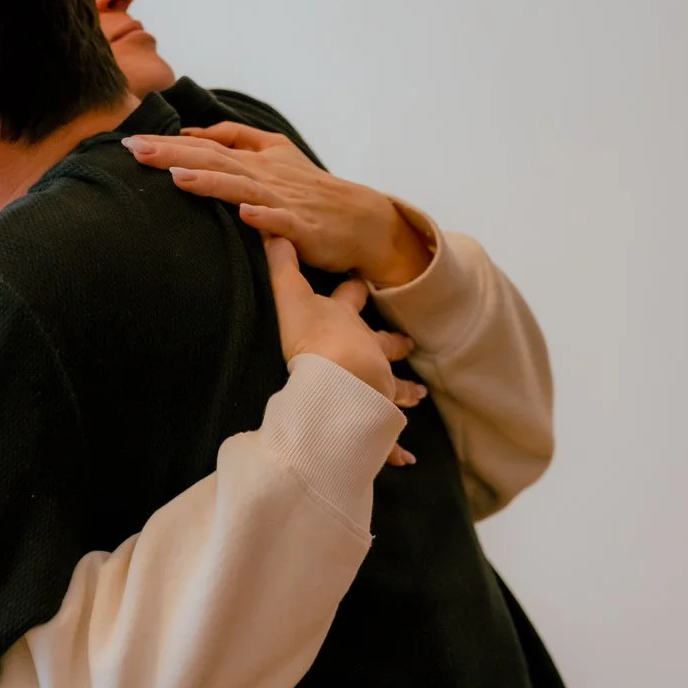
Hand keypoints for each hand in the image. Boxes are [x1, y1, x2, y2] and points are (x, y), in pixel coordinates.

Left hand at [124, 123, 434, 288]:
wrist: (360, 218)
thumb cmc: (312, 187)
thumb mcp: (276, 152)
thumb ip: (236, 138)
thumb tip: (192, 133)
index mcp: (254, 160)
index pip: (204, 146)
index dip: (168, 143)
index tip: (130, 142)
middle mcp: (264, 176)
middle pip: (214, 160)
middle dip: (173, 154)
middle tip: (135, 150)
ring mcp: (283, 201)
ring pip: (242, 187)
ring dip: (210, 181)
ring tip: (178, 177)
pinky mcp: (302, 227)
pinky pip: (281, 222)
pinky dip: (263, 218)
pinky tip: (244, 215)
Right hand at [265, 237, 424, 466]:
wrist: (335, 373)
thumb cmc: (310, 335)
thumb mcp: (288, 295)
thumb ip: (279, 264)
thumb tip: (270, 228)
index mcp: (343, 321)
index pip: (350, 298)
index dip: (354, 289)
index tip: (363, 280)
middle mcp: (364, 349)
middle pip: (383, 343)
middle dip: (394, 343)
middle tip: (408, 344)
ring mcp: (371, 382)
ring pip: (391, 387)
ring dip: (403, 393)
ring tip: (416, 398)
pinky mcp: (370, 415)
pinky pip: (384, 435)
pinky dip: (392, 448)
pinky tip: (404, 460)